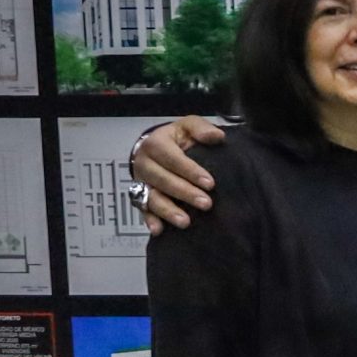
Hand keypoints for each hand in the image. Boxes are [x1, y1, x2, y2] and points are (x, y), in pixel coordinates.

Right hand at [128, 115, 227, 233]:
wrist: (158, 147)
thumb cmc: (178, 138)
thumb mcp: (188, 126)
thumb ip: (201, 128)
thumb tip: (217, 136)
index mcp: (155, 143)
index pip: (172, 158)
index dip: (191, 171)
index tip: (210, 183)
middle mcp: (144, 163)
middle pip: (162, 180)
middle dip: (184, 193)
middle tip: (206, 204)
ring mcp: (141, 181)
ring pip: (151, 197)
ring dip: (167, 210)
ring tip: (185, 222)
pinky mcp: (139, 195)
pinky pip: (142, 209)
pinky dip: (149, 220)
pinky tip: (159, 231)